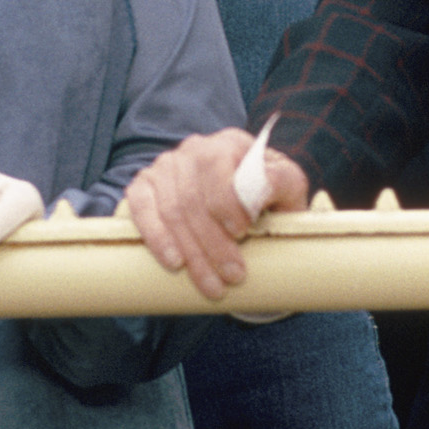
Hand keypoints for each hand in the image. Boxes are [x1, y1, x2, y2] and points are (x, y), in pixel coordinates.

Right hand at [127, 128, 311, 300]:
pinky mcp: (145, 185)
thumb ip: (283, 182)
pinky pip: (142, 209)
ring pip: (172, 211)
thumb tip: (265, 186)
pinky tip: (174, 262)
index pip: (218, 166)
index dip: (226, 201)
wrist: (238, 199)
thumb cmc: (266, 194)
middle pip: (194, 198)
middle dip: (213, 243)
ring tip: (212, 285)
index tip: (242, 232)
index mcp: (230, 143)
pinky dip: (156, 237)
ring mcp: (165, 166)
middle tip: (233, 276)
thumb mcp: (286, 184)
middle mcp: (194, 149)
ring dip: (192, 252)